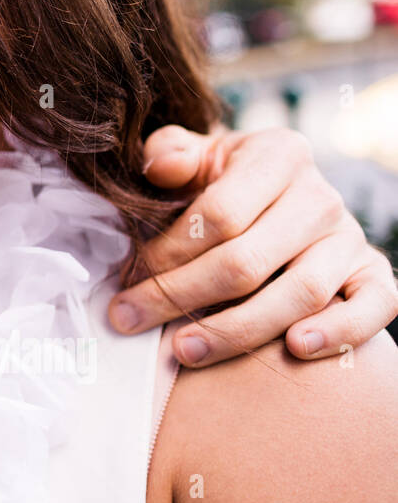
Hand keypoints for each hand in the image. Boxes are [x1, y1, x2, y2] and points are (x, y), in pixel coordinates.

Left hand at [110, 125, 397, 366]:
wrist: (276, 198)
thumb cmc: (222, 181)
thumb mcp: (193, 155)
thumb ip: (170, 153)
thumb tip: (162, 167)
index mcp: (278, 155)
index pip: (220, 212)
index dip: (169, 251)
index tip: (130, 276)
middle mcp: (321, 196)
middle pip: (249, 260)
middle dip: (180, 296)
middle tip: (130, 318)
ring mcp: (350, 239)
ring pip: (300, 293)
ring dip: (238, 329)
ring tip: (186, 349)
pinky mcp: (372, 276)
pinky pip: (372, 309)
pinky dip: (339, 332)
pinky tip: (294, 349)